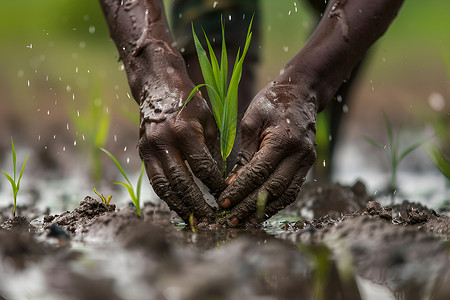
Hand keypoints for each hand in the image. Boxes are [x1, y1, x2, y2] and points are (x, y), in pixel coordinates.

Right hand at [138, 82, 225, 223]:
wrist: (157, 87)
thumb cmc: (189, 102)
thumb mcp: (208, 120)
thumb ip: (214, 148)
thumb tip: (222, 177)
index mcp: (184, 132)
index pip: (202, 167)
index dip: (215, 185)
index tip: (225, 196)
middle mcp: (163, 143)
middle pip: (181, 182)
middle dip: (196, 204)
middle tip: (209, 219)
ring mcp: (149, 149)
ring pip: (163, 187)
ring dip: (179, 206)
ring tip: (193, 219)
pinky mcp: (142, 153)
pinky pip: (155, 181)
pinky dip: (167, 196)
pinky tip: (179, 205)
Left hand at [217, 80, 316, 225]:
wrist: (302, 92)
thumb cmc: (272, 102)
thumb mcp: (251, 120)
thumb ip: (244, 152)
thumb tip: (232, 182)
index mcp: (283, 140)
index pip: (258, 173)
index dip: (239, 190)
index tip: (222, 202)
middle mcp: (299, 155)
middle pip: (272, 189)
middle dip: (249, 206)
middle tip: (230, 218)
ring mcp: (307, 162)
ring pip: (286, 195)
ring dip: (264, 210)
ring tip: (244, 221)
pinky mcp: (308, 166)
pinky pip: (292, 190)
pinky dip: (276, 203)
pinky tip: (260, 211)